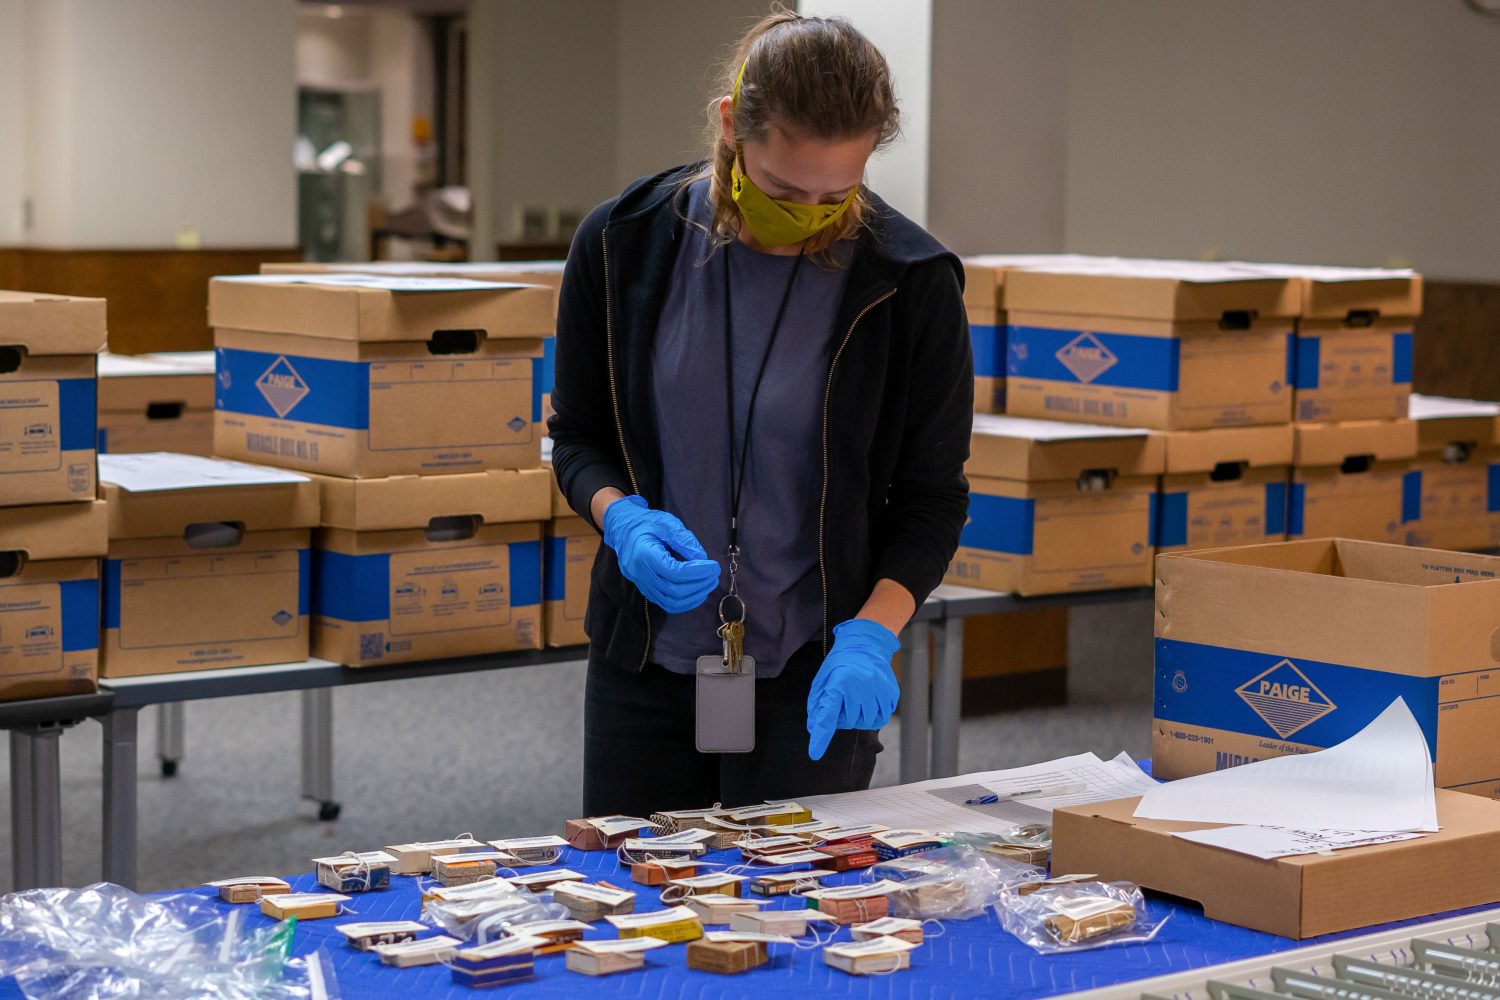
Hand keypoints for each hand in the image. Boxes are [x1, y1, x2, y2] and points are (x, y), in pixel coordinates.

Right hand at [602, 495, 719, 613]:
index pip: (675, 573)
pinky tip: (698, 591)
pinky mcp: (646, 590)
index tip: (713, 566)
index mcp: (645, 555)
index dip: (698, 572)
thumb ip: (685, 540)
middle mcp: (641, 574)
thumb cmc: (646, 523)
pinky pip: (667, 604)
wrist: (624, 529)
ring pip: (671, 603)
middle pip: (675, 592)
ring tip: (709, 583)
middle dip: (700, 585)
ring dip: (694, 596)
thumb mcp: (667, 523)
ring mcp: (642, 585)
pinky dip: (685, 602)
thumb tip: (702, 558)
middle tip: (714, 575)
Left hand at [806, 618, 900, 760]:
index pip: (827, 716)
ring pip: (865, 723)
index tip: (815, 753)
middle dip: (841, 716)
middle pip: (847, 722)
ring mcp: (878, 691)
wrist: (867, 644)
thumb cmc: (841, 663)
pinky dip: (873, 716)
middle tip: (842, 700)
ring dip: (858, 718)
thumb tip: (814, 729)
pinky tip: (869, 702)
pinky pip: (881, 718)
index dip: (821, 737)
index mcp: (839, 682)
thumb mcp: (823, 679)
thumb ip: (818, 704)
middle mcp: (860, 687)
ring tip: (856, 700)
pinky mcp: (891, 694)